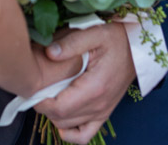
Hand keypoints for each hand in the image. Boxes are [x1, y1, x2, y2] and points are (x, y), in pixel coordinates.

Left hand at [35, 24, 134, 143]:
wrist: (137, 47)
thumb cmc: (116, 38)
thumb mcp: (94, 33)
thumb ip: (71, 43)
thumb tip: (49, 53)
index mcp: (94, 88)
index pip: (59, 108)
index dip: (40, 101)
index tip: (31, 86)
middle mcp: (98, 105)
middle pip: (61, 118)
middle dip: (43, 106)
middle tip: (35, 87)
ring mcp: (102, 112)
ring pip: (69, 126)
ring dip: (53, 115)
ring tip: (45, 95)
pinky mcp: (104, 113)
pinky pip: (85, 134)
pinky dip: (71, 133)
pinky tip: (61, 121)